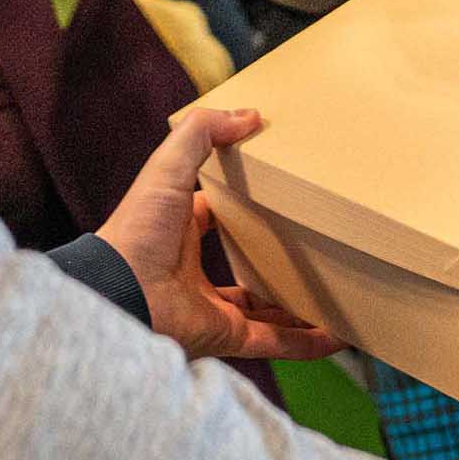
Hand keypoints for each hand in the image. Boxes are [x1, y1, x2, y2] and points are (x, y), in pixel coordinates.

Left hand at [97, 108, 339, 361]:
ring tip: (336, 297)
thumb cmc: (137, 229)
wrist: (120, 292)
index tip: (274, 193)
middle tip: (312, 248)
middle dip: (274, 261)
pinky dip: (306, 344)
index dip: (240, 205)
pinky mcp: (226, 337)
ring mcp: (213, 309)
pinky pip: (274, 344)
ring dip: (299, 308)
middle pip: (243, 267)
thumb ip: (202, 133)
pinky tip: (338, 336)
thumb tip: (250, 115)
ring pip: (266, 311)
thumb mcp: (167, 166)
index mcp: (180, 233)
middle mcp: (196, 274)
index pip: (213, 216)